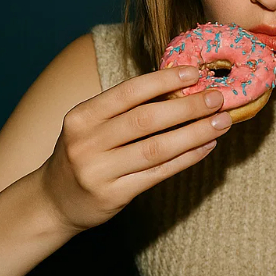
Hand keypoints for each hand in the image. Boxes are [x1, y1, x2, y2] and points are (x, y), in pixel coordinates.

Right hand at [39, 66, 231, 230]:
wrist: (54, 201)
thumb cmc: (83, 154)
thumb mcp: (90, 125)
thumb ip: (125, 109)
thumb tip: (179, 87)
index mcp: (81, 116)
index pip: (128, 92)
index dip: (164, 80)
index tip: (195, 73)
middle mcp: (86, 142)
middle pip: (146, 120)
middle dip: (187, 107)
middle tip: (217, 98)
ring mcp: (99, 171)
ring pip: (156, 149)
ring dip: (194, 134)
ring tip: (220, 122)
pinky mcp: (113, 195)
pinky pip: (158, 174)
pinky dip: (186, 158)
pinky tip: (206, 147)